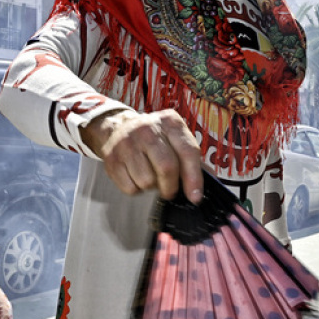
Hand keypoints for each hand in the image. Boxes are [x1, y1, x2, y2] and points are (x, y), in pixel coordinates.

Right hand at [81, 109, 204, 203]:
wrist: (119, 128)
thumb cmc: (155, 139)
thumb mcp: (176, 139)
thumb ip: (193, 161)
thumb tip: (207, 185)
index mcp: (170, 122)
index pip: (187, 152)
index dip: (194, 178)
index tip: (195, 197)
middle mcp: (148, 128)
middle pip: (166, 167)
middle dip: (171, 187)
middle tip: (170, 191)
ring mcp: (127, 142)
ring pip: (147, 180)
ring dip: (152, 187)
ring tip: (150, 177)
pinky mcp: (111, 157)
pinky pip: (130, 187)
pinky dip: (137, 189)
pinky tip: (136, 176)